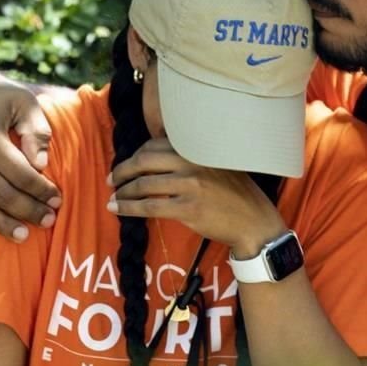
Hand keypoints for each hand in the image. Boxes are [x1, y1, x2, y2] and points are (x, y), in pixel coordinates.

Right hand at [0, 65, 60, 246]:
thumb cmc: (1, 98)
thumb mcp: (25, 102)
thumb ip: (36, 130)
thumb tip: (40, 164)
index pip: (18, 171)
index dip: (40, 189)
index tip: (58, 200)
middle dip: (26, 210)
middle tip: (49, 220)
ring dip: (0, 224)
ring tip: (23, 237)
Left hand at [108, 138, 285, 256]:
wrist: (253, 220)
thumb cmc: (235, 193)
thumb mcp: (216, 163)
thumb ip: (191, 157)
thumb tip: (155, 157)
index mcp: (197, 148)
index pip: (155, 145)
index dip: (135, 155)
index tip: (126, 164)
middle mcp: (192, 162)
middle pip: (144, 160)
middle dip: (122, 171)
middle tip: (112, 180)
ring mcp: (190, 185)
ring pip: (143, 184)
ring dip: (123, 191)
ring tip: (114, 197)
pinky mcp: (188, 208)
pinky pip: (149, 206)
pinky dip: (129, 208)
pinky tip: (119, 209)